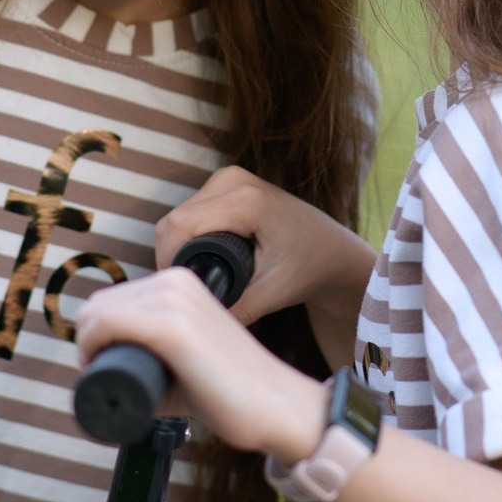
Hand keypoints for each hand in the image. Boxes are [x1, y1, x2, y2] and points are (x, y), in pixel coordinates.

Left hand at [73, 269, 324, 462]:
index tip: (102, 365)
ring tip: (105, 376)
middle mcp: (176, 281)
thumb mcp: (184, 358)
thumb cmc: (231, 391)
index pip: (113, 298)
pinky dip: (91, 348)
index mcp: (181, 282)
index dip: (95, 333)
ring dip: (89, 346)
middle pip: (99, 304)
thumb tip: (105, 372)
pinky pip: (107, 325)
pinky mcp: (173, 327)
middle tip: (101, 374)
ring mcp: (175, 300)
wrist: (276, 406)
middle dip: (89, 340)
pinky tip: (101, 368)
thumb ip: (151, 358)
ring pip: (97, 313)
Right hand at [154, 166, 375, 324]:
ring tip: (196, 278)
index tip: (177, 290)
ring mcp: (229, 177)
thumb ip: (239, 309)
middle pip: (174, 219)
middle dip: (172, 257)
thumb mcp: (275, 292)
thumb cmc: (310, 267)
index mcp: (246, 200)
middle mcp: (234, 179)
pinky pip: (189, 210)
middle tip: (187, 290)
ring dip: (176, 246)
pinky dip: (186, 236)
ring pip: (177, 214)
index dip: (169, 260)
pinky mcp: (226, 183)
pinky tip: (199, 259)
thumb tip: (196, 325)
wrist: (332, 249)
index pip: (180, 226)